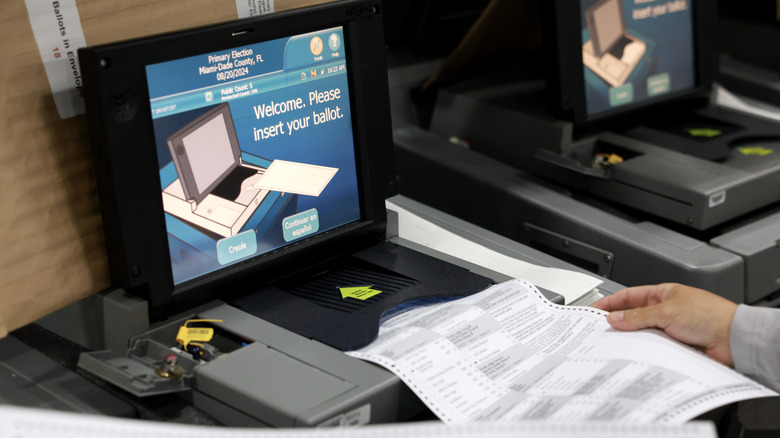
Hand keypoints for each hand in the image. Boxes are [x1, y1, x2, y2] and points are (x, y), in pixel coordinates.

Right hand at [591, 283, 737, 366]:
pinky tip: (636, 354)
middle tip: (599, 330)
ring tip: (616, 343)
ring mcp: (669, 329)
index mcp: (662, 294)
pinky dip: (644, 351)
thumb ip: (637, 316)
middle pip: (633, 316)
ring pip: (641, 334)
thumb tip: (614, 317)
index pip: (628, 295)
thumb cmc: (710, 315)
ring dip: (631, 338)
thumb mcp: (666, 311)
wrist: (734, 339)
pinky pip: (652, 348)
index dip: (609, 301)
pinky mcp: (674, 346)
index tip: (593, 309)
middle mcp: (665, 310)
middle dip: (617, 322)